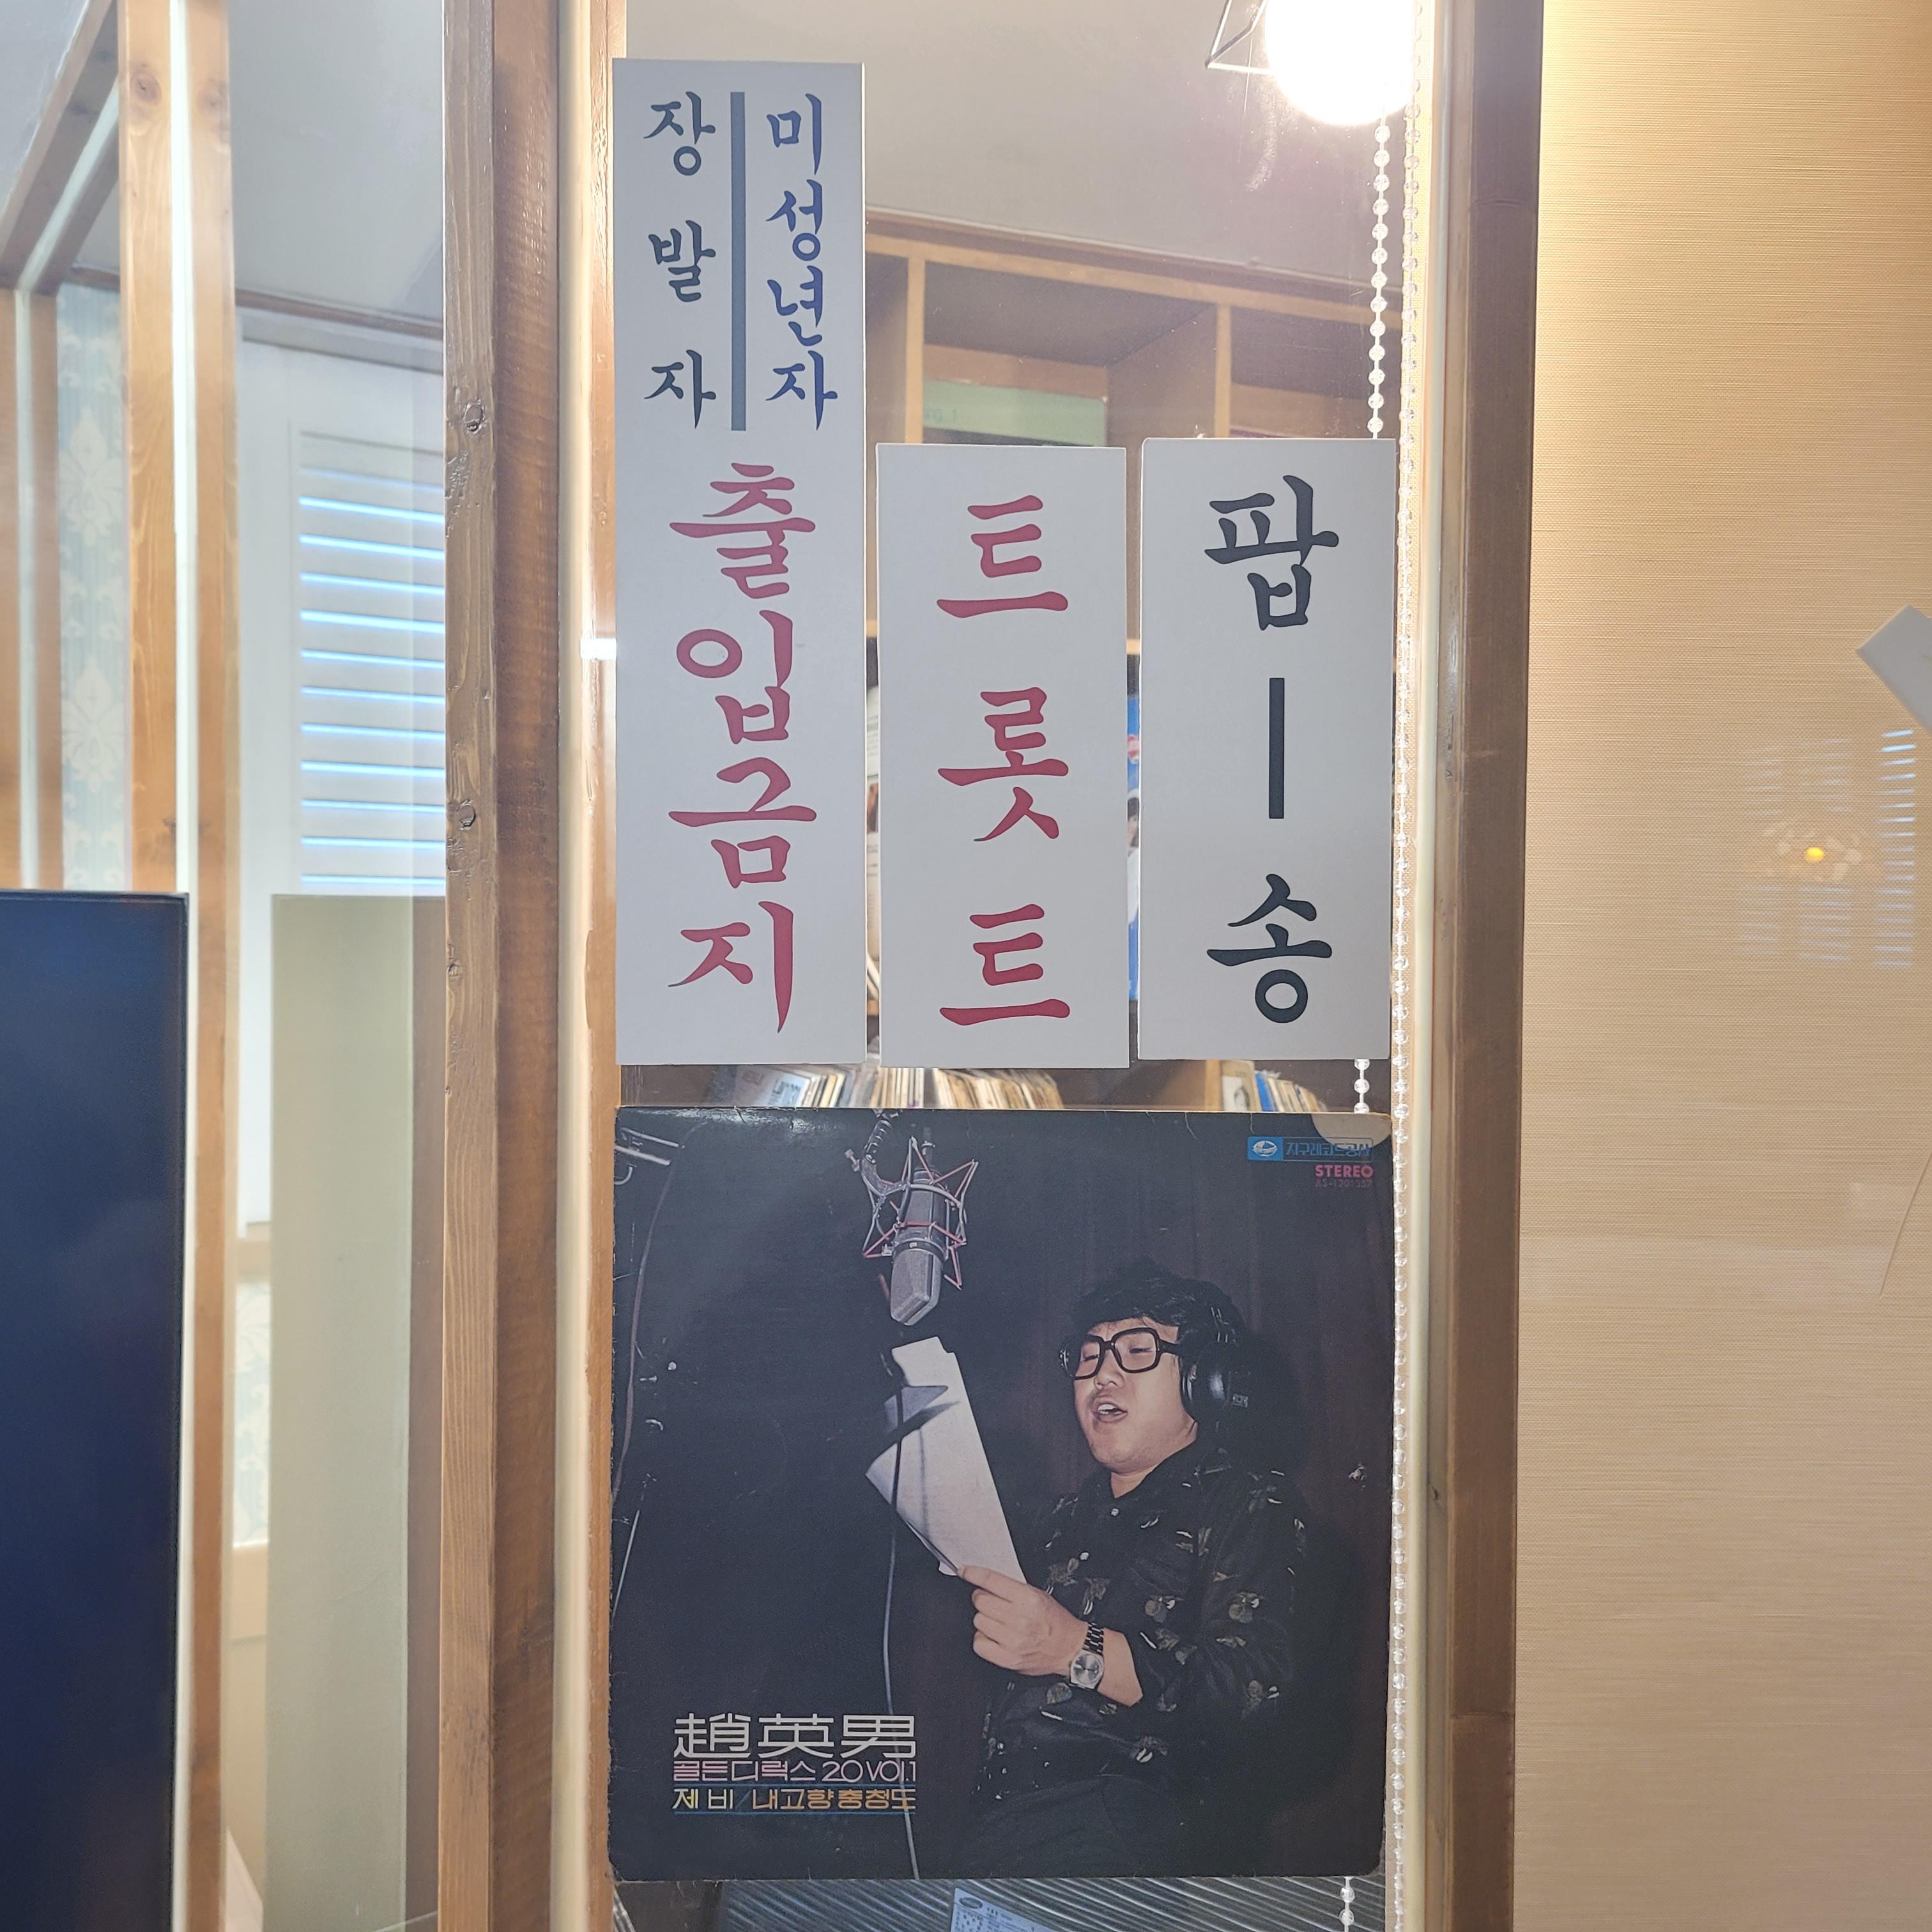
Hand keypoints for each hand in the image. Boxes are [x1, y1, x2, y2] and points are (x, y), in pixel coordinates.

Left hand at [960, 1566, 1088, 1677]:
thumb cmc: (1055, 1621)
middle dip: (982, 1598)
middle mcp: (1020, 1619)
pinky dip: (982, 1638)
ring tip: (997, 1620)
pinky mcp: (1007, 1659)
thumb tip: (985, 1582)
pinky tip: (992, 1635)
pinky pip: (979, 1644)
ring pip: (979, 1621)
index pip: (992, 1581)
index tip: (964, 1571)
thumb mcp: (1038, 1595)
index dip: (973, 1574)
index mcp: (1029, 1599)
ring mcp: (1013, 1640)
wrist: (1069, 1648)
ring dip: (984, 1618)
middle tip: (990, 1601)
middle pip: (981, 1601)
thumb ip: (1012, 1588)